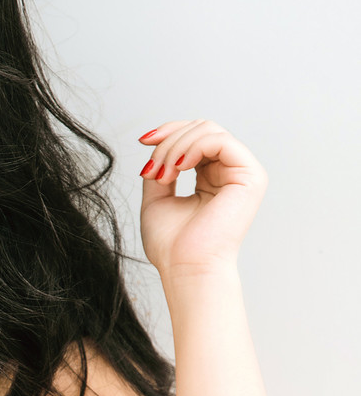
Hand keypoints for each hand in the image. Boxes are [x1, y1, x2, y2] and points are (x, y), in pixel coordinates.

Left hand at [136, 118, 267, 276]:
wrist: (185, 268)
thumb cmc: (171, 245)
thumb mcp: (157, 196)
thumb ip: (161, 167)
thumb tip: (157, 144)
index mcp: (212, 177)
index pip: (194, 137)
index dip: (168, 132)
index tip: (143, 142)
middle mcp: (230, 172)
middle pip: (201, 128)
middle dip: (169, 141)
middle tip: (153, 170)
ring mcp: (243, 173)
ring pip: (209, 130)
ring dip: (176, 146)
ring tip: (163, 174)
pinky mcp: (251, 176)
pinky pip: (221, 140)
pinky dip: (193, 146)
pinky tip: (179, 165)